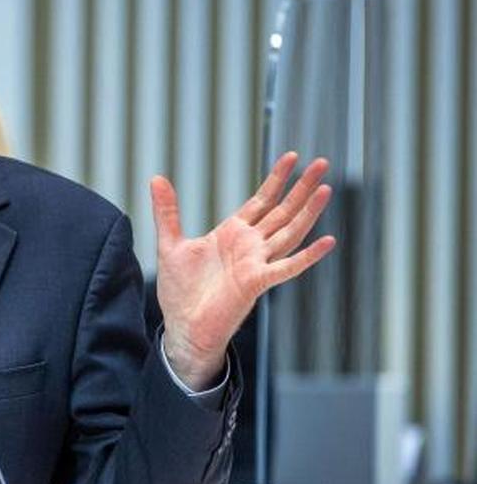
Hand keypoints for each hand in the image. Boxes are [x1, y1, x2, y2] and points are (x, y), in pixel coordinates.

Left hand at [151, 152, 335, 389]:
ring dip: (307, 212)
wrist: (182, 327)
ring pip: (289, 233)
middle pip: (281, 211)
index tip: (291, 156)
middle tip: (321, 162)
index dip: (276, 179)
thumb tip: (156, 178)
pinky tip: (327, 241)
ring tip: (325, 188)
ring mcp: (256, 263)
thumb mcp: (170, 244)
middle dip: (300, 187)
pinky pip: (286, 268)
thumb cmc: (180, 291)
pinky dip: (307, 256)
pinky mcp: (256, 283)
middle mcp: (249, 246)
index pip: (261, 200)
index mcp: (232, 234)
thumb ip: (167, 211)